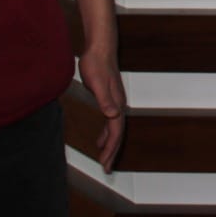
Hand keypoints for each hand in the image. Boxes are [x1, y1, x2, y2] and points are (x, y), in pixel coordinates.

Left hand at [78, 45, 125, 170]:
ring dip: (110, 145)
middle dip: (113, 152)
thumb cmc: (96, 64)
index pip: (116, 132)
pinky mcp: (109, 99)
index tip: (105, 165)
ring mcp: (115, 102)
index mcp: (116, 104)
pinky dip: (106, 134)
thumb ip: (105, 99)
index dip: (111, 149)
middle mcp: (118, 105)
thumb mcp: (97, 82)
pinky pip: (110, 122)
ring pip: (115, 129)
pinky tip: (100, 138)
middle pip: (118, 134)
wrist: (100, 48)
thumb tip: (112, 115)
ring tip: (104, 158)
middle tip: (107, 169)